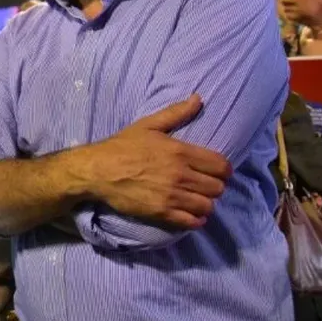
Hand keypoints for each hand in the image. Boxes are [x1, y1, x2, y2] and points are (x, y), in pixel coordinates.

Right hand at [81, 94, 231, 229]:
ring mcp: (171, 196)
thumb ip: (176, 113)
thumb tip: (199, 99)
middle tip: (205, 185)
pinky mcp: (161, 213)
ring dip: (205, 203)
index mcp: (180, 151)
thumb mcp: (149, 125)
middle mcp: (180, 174)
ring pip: (207, 206)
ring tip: (197, 199)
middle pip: (217, 188)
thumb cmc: (123, 146)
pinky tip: (191, 214)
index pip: (221, 166)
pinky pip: (191, 222)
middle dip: (215, 186)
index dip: (224, 170)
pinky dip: (196, 220)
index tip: (217, 171)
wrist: (98, 170)